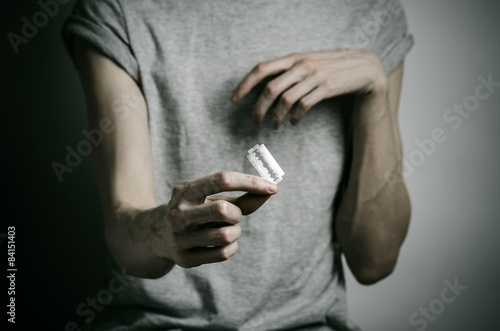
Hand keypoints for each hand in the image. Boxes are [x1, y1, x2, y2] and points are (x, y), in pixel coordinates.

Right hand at [151, 171, 277, 267]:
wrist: (157, 235)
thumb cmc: (195, 211)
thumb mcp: (211, 198)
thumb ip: (242, 197)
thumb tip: (271, 192)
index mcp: (185, 191)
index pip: (222, 179)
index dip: (251, 182)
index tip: (273, 187)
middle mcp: (178, 213)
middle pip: (224, 210)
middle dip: (237, 214)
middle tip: (234, 216)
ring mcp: (180, 237)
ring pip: (227, 235)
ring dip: (236, 232)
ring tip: (227, 230)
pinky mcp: (185, 259)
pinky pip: (224, 253)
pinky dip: (232, 246)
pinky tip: (223, 243)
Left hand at [230, 49, 387, 128]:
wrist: (364, 67)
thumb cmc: (330, 67)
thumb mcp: (308, 63)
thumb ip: (288, 70)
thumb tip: (264, 84)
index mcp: (293, 57)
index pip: (261, 69)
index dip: (245, 84)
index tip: (234, 99)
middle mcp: (301, 65)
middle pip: (270, 88)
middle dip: (258, 108)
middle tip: (254, 123)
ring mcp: (315, 76)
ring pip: (285, 100)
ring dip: (276, 117)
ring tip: (274, 126)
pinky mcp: (327, 88)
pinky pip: (303, 105)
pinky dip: (294, 117)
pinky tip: (293, 122)